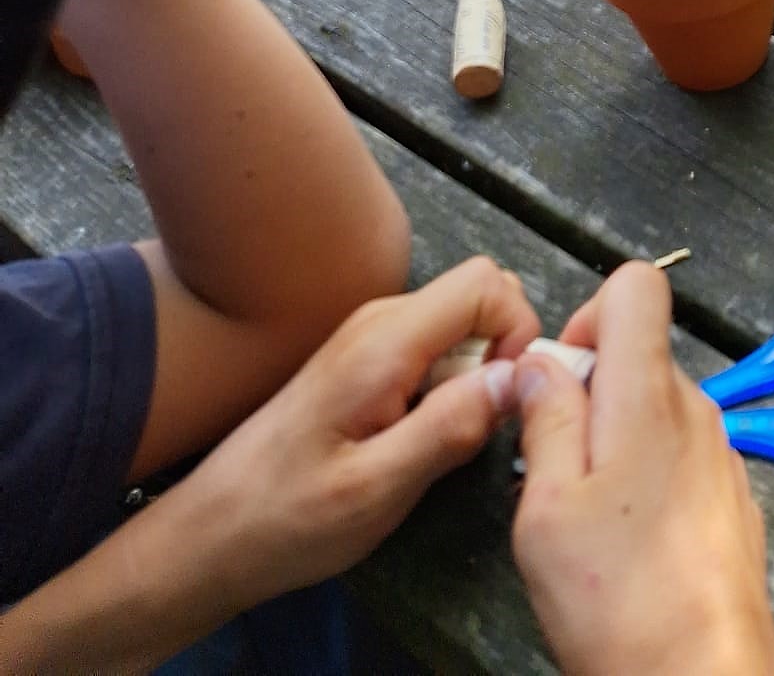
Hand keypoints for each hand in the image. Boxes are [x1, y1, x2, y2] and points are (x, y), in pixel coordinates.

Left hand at [185, 258, 538, 612]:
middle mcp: (381, 321)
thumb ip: (450, 428)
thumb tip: (517, 378)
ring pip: (460, 326)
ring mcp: (371, 338)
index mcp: (386, 341)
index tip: (507, 399)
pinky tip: (418, 442)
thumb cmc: (289, 518)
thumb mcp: (376, 489)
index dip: (517, 333)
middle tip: (476, 427)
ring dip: (475, 376)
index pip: (486, 283)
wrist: (213, 533)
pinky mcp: (366, 363)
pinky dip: (449, 387)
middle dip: (502, 354)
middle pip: (479, 297)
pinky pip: (434, 350)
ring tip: (439, 444)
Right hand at [511, 262, 773, 675]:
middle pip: (640, 353)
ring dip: (616, 440)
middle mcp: (696, 410)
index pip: (637, 284)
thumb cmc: (616, 598)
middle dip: (590, 391)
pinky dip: (648, 477)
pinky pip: (682, 456)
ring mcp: (723, 455)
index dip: (588, 314)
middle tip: (555, 468)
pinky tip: (628, 544)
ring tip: (589, 517)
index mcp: (648, 395)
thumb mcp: (546, 508)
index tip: (559, 381)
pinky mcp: (733, 500)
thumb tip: (540, 363)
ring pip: (658, 409)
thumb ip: (544, 419)